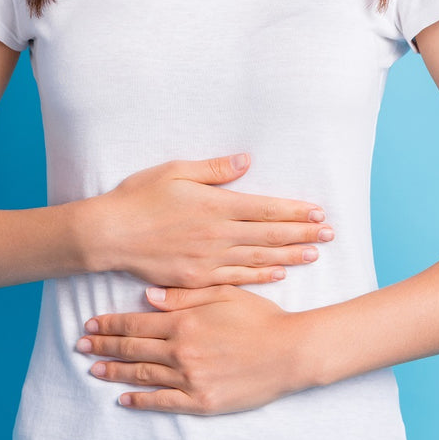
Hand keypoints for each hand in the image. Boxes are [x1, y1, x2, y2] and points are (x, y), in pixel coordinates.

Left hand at [76, 285, 312, 413]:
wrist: (289, 351)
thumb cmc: (259, 317)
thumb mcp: (222, 294)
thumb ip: (183, 295)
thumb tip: (147, 295)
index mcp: (184, 320)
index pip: (136, 322)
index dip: (110, 324)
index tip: (91, 324)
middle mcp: (182, 350)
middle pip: (132, 348)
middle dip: (103, 346)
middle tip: (81, 346)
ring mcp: (190, 377)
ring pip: (142, 374)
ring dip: (114, 372)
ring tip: (94, 369)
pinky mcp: (202, 401)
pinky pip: (164, 401)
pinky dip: (140, 400)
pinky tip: (124, 398)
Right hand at [90, 154, 333, 287]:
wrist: (109, 235)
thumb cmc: (138, 197)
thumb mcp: (174, 171)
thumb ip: (213, 169)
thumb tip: (247, 160)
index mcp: (214, 206)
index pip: (265, 209)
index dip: (294, 212)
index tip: (318, 213)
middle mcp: (217, 234)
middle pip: (269, 235)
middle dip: (302, 234)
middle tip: (330, 235)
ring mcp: (208, 259)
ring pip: (257, 258)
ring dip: (288, 256)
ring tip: (313, 255)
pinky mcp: (196, 278)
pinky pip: (235, 278)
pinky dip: (259, 276)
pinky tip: (277, 274)